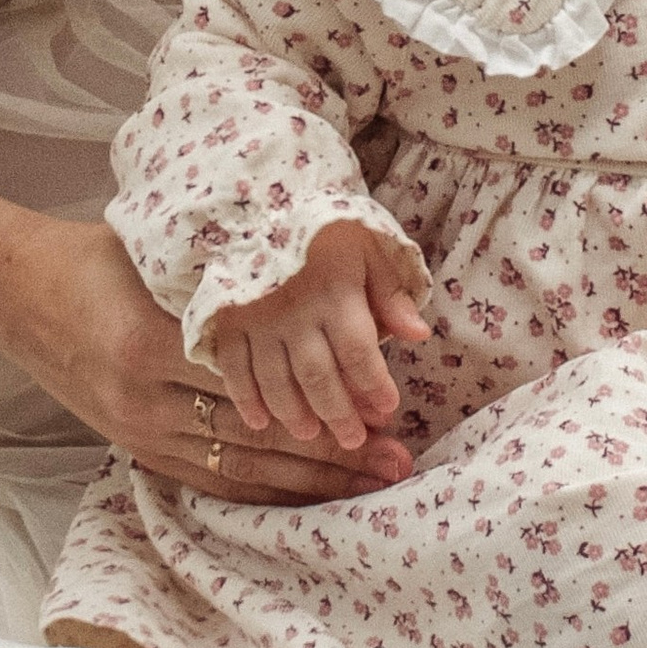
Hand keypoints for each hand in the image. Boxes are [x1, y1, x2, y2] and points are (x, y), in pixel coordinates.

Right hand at [0, 178, 409, 501]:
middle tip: (398, 462)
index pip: (257, 385)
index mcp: (152, 342)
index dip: (322, 402)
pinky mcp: (134, 450)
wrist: (17, 293)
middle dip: (333, 454)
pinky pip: (210, 482)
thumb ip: (233, 284)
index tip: (381, 409)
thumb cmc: (98, 259)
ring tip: (371, 487)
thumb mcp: (165, 258)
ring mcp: (137, 433)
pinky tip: (311, 497)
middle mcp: (143, 400)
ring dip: (309, 483)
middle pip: (257, 438)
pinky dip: (265, 492)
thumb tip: (324, 291)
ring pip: (239, 471)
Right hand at [210, 217, 431, 451]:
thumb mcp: (370, 250)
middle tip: (354, 439)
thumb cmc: (328, 236)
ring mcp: (256, 320)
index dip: (374, 384)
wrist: (262, 208)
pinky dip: (245, 399)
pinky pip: (234, 369)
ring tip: (312, 433)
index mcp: (334, 292)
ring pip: (276, 380)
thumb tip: (419, 334)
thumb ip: (391, 294)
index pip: (357, 350)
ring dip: (295, 413)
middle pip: (318, 375)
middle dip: (339, 413)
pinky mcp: (227, 323)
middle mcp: (294, 311)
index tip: (388, 408)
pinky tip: (261, 422)